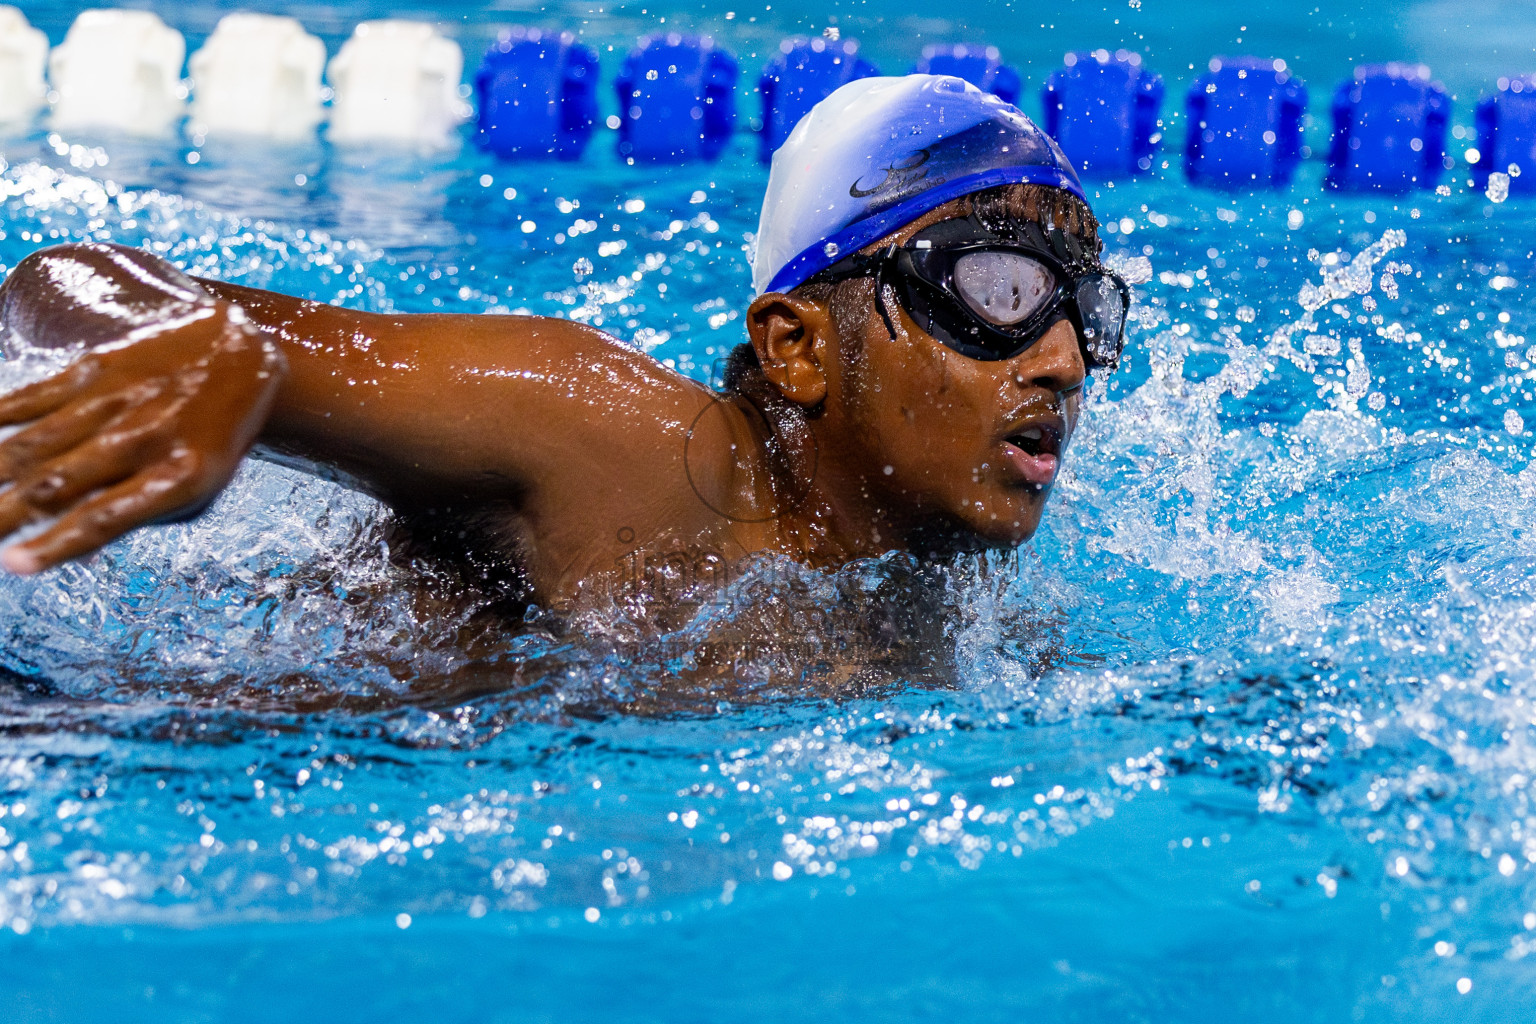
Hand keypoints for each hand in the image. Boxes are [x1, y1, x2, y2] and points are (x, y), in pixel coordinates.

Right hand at [0, 303, 285, 572]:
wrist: (240, 354)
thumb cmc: (213, 438)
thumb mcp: (199, 489)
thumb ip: (140, 516)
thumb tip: (74, 549)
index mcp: (176, 478)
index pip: (103, 519)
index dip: (55, 545)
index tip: (12, 565)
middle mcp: (141, 439)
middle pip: (56, 486)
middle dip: (3, 515)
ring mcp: (114, 402)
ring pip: (34, 444)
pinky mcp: (94, 369)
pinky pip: (33, 398)